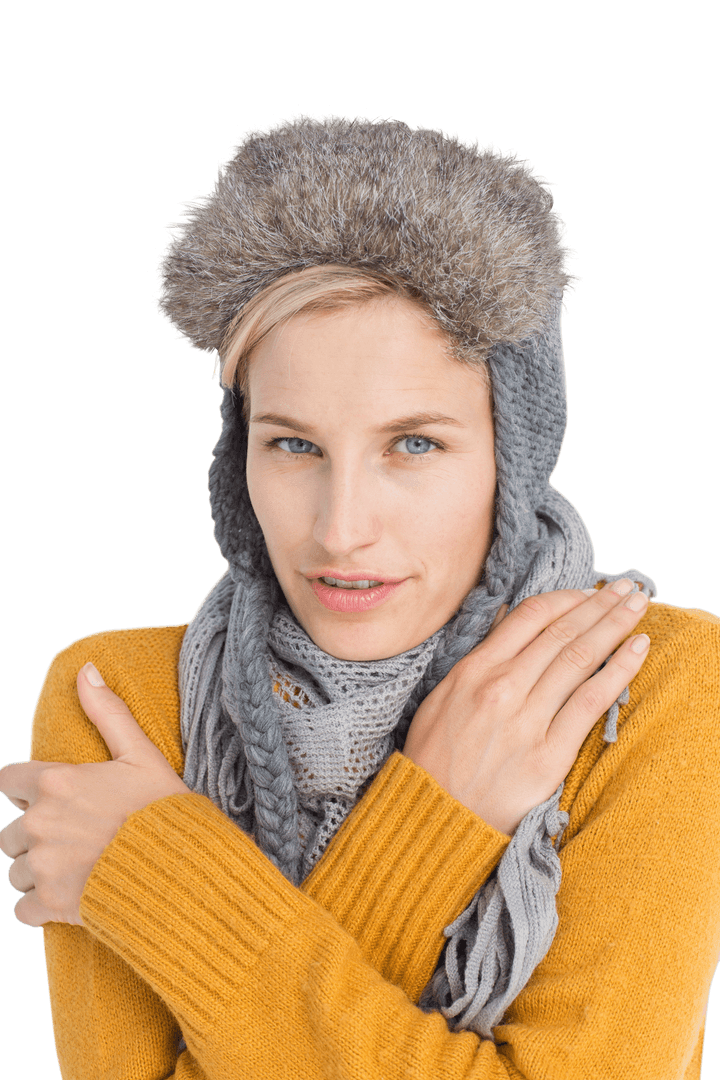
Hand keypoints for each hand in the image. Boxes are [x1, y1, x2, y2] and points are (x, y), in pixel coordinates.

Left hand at [0, 663, 191, 927]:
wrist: (183, 868)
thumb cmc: (164, 809)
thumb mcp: (141, 753)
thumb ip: (107, 712)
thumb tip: (86, 670)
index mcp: (55, 781)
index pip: (6, 781)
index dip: (26, 790)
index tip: (53, 798)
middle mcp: (40, 822)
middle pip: (9, 833)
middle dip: (34, 835)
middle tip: (73, 838)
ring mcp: (43, 866)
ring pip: (16, 872)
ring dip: (38, 872)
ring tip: (78, 868)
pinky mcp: (50, 905)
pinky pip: (22, 910)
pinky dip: (41, 907)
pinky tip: (73, 896)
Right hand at [402, 582, 650, 835]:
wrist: (435, 818)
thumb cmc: (435, 759)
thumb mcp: (442, 697)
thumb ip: (479, 659)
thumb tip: (509, 622)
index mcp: (473, 670)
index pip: (530, 617)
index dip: (565, 599)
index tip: (588, 592)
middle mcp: (502, 688)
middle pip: (562, 632)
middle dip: (600, 605)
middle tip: (627, 587)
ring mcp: (527, 721)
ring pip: (580, 659)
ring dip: (615, 627)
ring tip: (638, 607)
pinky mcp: (549, 755)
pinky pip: (591, 703)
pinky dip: (618, 672)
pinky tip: (637, 651)